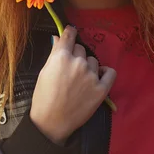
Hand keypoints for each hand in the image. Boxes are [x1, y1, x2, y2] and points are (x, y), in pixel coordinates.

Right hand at [30, 25, 115, 144]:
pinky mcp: (101, 89)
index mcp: (61, 57)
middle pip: (81, 48)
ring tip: (81, 79)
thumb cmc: (43, 97)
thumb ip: (54, 54)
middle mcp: (78, 63)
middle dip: (76, 54)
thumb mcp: (44, 72)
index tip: (71, 32)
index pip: (69, 35)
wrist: (52, 122)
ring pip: (93, 61)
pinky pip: (110, 72)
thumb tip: (58, 38)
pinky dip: (105, 72)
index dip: (70, 33)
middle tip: (71, 67)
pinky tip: (99, 76)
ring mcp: (91, 76)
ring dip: (88, 66)